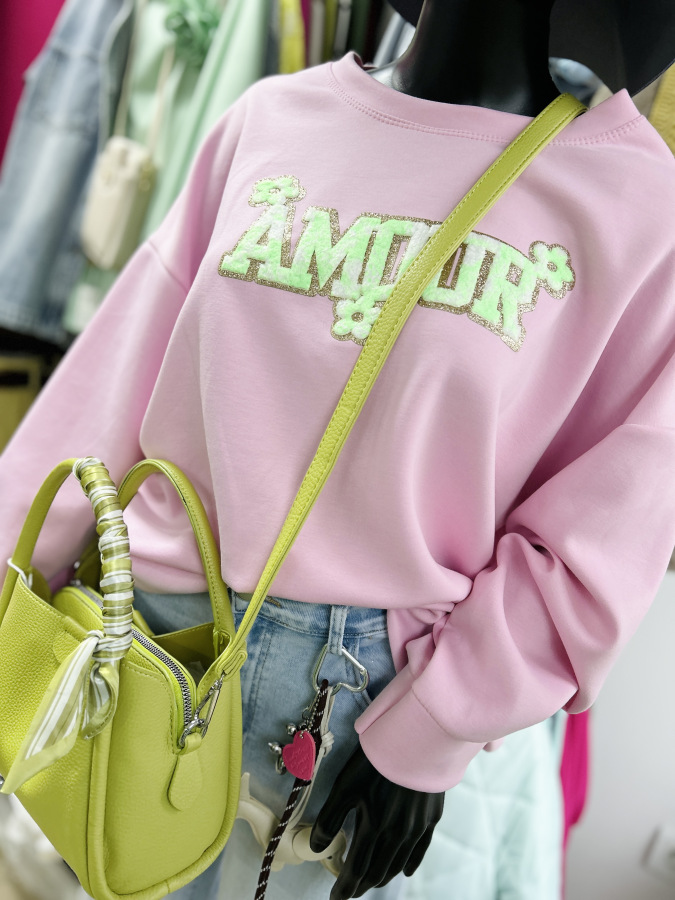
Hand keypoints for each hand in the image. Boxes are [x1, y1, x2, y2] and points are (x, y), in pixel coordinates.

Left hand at [310, 744, 443, 898]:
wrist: (418, 737)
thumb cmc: (377, 759)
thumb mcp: (345, 785)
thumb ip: (330, 818)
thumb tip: (316, 847)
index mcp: (374, 826)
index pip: (356, 868)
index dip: (345, 887)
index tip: (336, 898)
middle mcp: (397, 833)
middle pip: (378, 871)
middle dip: (362, 885)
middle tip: (351, 890)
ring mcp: (417, 827)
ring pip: (399, 864)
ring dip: (383, 876)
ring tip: (371, 880)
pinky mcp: (431, 817)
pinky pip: (421, 850)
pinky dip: (410, 863)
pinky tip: (405, 870)